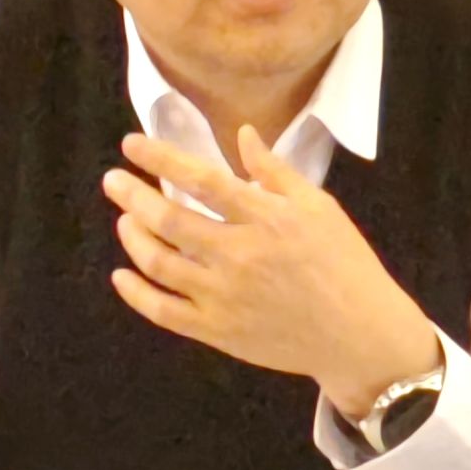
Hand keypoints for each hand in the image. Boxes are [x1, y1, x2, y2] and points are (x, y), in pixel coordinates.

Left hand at [101, 125, 440, 419]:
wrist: (358, 334)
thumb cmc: (344, 264)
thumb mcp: (319, 207)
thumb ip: (275, 172)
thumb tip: (243, 134)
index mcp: (264, 218)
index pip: (200, 180)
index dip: (160, 159)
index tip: (131, 145)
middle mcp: (238, 255)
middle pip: (168, 220)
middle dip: (131, 196)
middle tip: (112, 181)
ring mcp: (223, 296)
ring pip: (158, 263)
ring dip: (133, 237)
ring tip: (124, 220)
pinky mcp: (217, 331)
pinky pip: (163, 311)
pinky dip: (136, 292)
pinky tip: (123, 275)